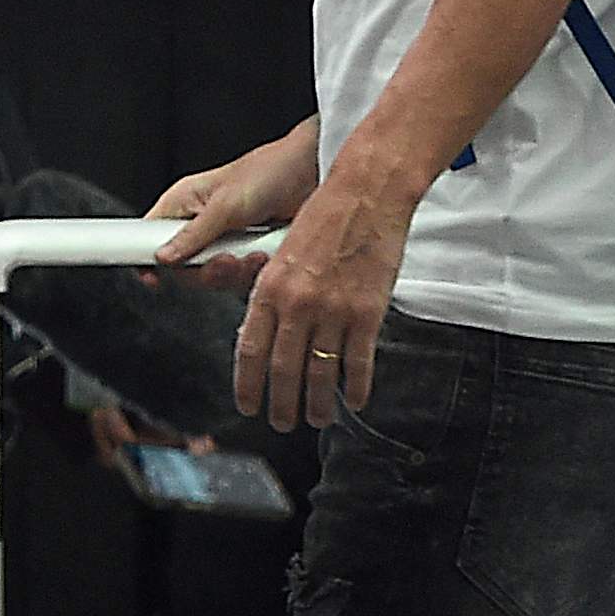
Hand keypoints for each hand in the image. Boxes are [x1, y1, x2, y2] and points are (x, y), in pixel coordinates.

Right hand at [148, 125, 318, 289]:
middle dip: (206, 271)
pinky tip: (264, 256)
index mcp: (184, 203)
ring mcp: (224, 241)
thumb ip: (193, 234)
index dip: (147, 259)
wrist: (314, 175)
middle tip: (225, 259)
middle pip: (182, 268)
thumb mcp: (226, 204)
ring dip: (234, 272)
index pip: (148, 236)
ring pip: (213, 277)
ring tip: (252, 254)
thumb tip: (163, 258)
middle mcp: (200, 224)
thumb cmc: (269, 172)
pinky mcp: (248, 255)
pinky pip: (240, 280)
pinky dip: (253, 273)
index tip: (153, 279)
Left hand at [233, 169, 407, 432]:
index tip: (248, 404)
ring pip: (320, 374)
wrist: (366, 193)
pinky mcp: (367, 313)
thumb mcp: (283, 253)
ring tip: (317, 419)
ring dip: (317, 404)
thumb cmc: (325, 216)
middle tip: (282, 422)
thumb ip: (273, 294)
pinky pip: (358, 363)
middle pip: (283, 370)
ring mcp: (333, 311)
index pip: (249, 350)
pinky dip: (357, 387)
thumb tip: (264, 332)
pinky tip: (355, 400)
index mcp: (269, 288)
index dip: (248, 385)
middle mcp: (297, 304)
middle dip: (281, 404)